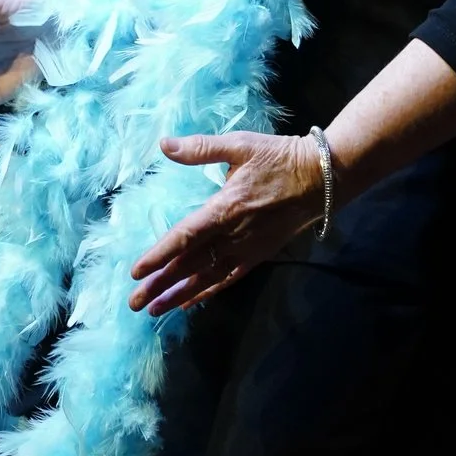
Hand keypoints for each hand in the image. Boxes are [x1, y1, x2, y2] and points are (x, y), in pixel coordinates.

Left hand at [126, 131, 326, 314]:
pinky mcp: (258, 255)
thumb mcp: (239, 144)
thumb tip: (164, 144)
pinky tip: (191, 301)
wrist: (321, 178)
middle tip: (133, 303)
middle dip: (161, 285)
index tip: (136, 272)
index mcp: (224, 209)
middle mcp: (233, 236)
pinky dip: (208, 292)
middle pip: (190, 265)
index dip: (159, 256)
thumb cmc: (278, 157)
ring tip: (155, 310)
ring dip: (179, 295)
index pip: (184, 238)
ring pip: (207, 277)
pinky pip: (229, 279)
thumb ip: (200, 148)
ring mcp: (247, 249)